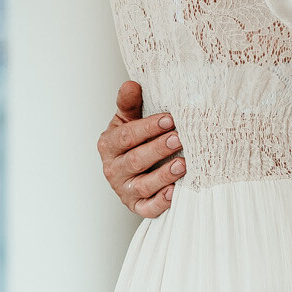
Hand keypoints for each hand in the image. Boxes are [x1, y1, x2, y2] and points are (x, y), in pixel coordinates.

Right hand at [98, 79, 183, 217]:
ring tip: (183, 164)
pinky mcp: (137, 206)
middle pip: (135, 160)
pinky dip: (161, 202)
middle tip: (180, 139)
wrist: (135, 169)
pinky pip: (148, 208)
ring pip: (143, 185)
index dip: (147, 128)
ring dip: (163, 175)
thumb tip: (132, 84)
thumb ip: (130, 103)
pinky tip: (175, 192)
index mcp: (108, 145)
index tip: (170, 119)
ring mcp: (124, 190)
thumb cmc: (134, 141)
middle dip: (158, 149)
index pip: (126, 136)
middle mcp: (113, 169)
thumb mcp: (128, 120)